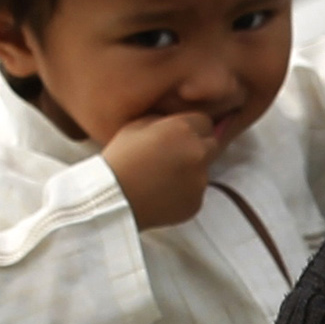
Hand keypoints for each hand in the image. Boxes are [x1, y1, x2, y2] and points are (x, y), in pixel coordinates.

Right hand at [105, 108, 219, 230]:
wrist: (113, 198)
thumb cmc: (120, 158)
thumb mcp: (137, 125)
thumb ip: (165, 121)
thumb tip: (179, 121)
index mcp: (183, 130)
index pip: (205, 121)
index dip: (192, 127)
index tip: (179, 135)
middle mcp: (198, 153)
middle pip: (212, 144)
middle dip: (197, 146)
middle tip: (174, 154)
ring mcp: (200, 180)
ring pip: (204, 170)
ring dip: (191, 170)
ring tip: (163, 176)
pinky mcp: (197, 202)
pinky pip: (196, 192)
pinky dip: (184, 191)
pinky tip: (163, 192)